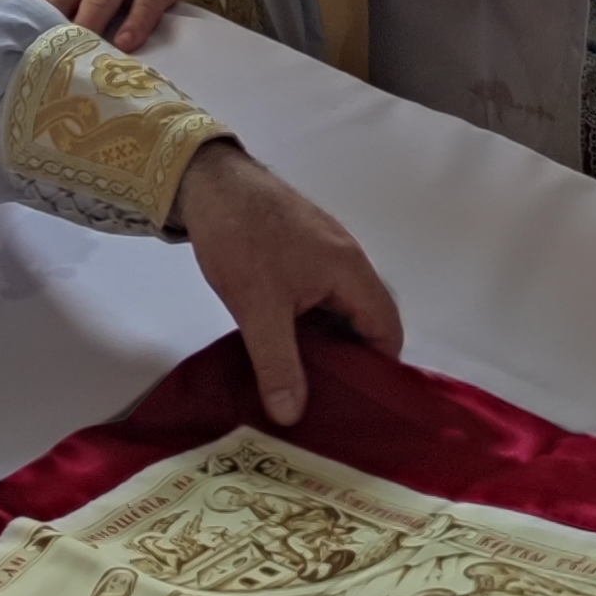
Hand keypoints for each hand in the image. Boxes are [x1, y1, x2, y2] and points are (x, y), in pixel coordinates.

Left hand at [176, 143, 401, 424]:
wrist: (208, 179)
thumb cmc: (242, 237)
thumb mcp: (258, 307)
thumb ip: (278, 362)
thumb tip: (292, 416)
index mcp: (351, 271)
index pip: (387, 330)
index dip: (378, 370)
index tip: (357, 407)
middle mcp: (348, 261)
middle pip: (365, 322)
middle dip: (350, 363)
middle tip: (327, 404)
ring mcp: (325, 253)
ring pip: (338, 311)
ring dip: (325, 344)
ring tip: (304, 386)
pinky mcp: (301, 250)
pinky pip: (318, 297)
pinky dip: (308, 324)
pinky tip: (283, 347)